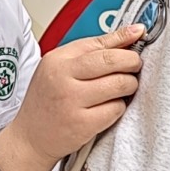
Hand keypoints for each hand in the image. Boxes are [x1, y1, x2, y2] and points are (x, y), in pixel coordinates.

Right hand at [0, 24, 142, 170]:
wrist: (30, 138)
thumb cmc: (46, 102)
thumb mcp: (58, 69)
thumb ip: (90, 52)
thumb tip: (130, 33)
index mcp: (57, 60)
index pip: (99, 42)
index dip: (124, 39)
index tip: (138, 36)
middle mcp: (63, 78)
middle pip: (112, 61)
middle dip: (132, 62)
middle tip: (135, 66)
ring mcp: (72, 101)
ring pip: (119, 84)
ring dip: (129, 85)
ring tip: (123, 88)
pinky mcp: (83, 124)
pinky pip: (116, 109)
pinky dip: (119, 107)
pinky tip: (109, 107)